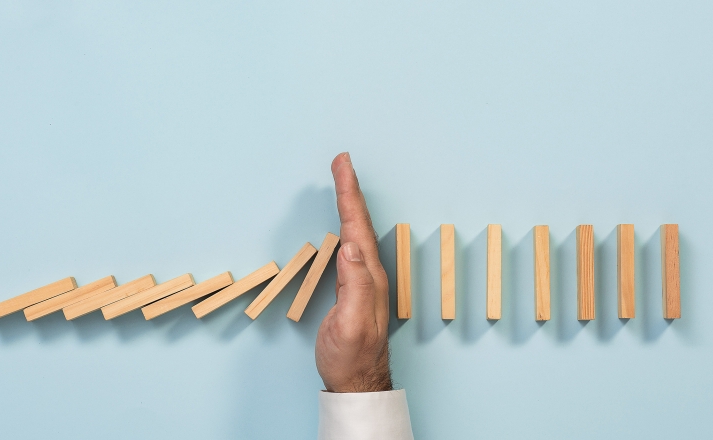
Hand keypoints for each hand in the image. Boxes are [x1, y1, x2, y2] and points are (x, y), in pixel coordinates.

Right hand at [316, 152, 391, 392]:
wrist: (356, 383)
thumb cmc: (350, 357)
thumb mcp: (349, 324)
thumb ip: (354, 286)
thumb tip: (350, 248)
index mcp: (368, 277)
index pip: (357, 227)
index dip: (348, 195)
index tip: (342, 166)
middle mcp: (370, 273)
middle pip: (359, 223)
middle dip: (350, 189)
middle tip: (342, 162)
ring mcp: (364, 280)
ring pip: (357, 231)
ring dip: (349, 203)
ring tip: (343, 180)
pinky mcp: (355, 287)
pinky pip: (351, 245)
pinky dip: (346, 225)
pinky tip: (344, 222)